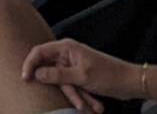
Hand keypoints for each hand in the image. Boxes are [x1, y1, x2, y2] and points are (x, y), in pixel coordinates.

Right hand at [20, 38, 135, 112]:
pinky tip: (94, 107)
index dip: (30, 64)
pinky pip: (75, 88)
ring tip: (91, 108)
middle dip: (66, 91)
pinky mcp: (81, 76)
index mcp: (66, 48)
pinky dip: (83, 98)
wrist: (130, 82)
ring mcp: (74, 66)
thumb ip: (57, 75)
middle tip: (76, 102)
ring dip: (78, 98)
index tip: (26, 79)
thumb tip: (37, 73)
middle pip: (52, 73)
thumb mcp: (81, 76)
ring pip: (66, 85)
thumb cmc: (109, 74)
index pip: (40, 52)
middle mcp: (68, 55)